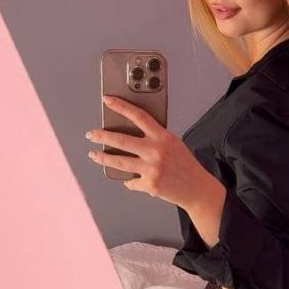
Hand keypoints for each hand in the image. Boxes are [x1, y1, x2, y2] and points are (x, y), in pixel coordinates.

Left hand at [86, 94, 213, 208]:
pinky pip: (130, 181)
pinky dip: (128, 181)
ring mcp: (151, 168)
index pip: (138, 116)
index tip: (108, 100)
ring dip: (103, 158)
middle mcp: (156, 151)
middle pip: (121, 140)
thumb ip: (155, 137)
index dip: (121, 106)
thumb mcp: (174, 143)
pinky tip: (128, 179)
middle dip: (102, 136)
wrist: (197, 188)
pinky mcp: (149, 184)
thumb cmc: (185, 164)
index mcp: (163, 136)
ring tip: (94, 155)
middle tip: (91, 134)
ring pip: (119, 161)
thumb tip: (131, 134)